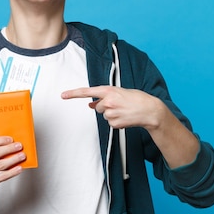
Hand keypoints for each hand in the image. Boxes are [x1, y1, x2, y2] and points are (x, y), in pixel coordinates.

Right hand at [0, 136, 24, 213]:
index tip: (10, 139)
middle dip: (10, 148)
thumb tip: (4, 144)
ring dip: (14, 159)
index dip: (1, 140)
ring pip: (1, 164)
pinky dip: (12, 172)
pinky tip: (18, 168)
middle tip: (18, 146)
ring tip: (21, 156)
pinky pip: (2, 177)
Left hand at [62, 85, 199, 167]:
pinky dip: (116, 121)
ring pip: (104, 115)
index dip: (73, 93)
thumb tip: (90, 104)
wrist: (150, 110)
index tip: (63, 95)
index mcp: (109, 90)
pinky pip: (110, 123)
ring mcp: (110, 113)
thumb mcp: (120, 93)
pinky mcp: (114, 123)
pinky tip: (126, 117)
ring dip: (112, 114)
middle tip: (120, 105)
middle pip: (97, 106)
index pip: (87, 91)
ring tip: (125, 111)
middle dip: (105, 106)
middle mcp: (108, 102)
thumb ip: (104, 97)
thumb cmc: (137, 99)